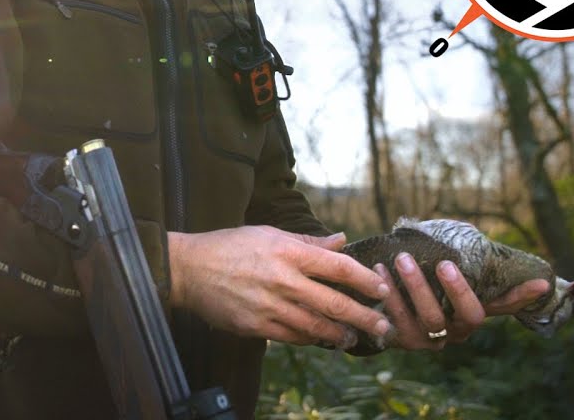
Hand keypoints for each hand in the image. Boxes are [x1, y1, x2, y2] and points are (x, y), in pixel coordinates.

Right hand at [168, 226, 390, 348]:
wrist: (189, 269)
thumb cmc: (231, 246)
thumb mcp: (269, 233)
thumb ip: (308, 241)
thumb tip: (341, 240)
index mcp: (287, 251)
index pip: (337, 266)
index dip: (364, 279)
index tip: (381, 288)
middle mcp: (282, 279)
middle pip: (333, 302)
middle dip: (364, 316)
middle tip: (384, 325)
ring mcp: (269, 306)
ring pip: (316, 326)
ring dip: (340, 334)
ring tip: (354, 338)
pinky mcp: (256, 326)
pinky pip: (292, 337)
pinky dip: (310, 338)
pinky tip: (320, 339)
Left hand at [376, 253, 550, 349]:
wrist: (378, 310)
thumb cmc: (417, 282)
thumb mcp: (439, 272)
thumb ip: (461, 261)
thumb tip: (481, 236)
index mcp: (470, 316)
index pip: (503, 307)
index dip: (522, 297)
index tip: (541, 282)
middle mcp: (455, 333)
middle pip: (464, 316)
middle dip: (456, 289)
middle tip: (443, 262)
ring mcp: (429, 340)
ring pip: (430, 319)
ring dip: (417, 288)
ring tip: (402, 259)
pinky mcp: (401, 341)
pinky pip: (397, 321)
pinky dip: (389, 294)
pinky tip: (378, 269)